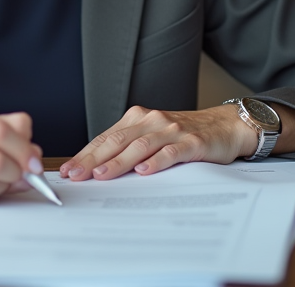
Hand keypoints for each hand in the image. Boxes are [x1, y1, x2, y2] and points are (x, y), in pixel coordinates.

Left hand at [59, 104, 252, 180]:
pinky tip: (143, 171)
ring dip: (118, 162)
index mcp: (138, 119)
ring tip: (101, 175)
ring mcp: (172, 131)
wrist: (226, 126)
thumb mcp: (154, 136)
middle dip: (93, 159)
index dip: (86, 154)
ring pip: (140, 146)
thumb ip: (130, 147)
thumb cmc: (185, 135)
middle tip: (76, 175)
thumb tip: (96, 169)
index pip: (106, 138)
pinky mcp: (192, 143)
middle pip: (117, 141)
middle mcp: (152, 121)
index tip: (69, 170)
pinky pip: (171, 152)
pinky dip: (156, 161)